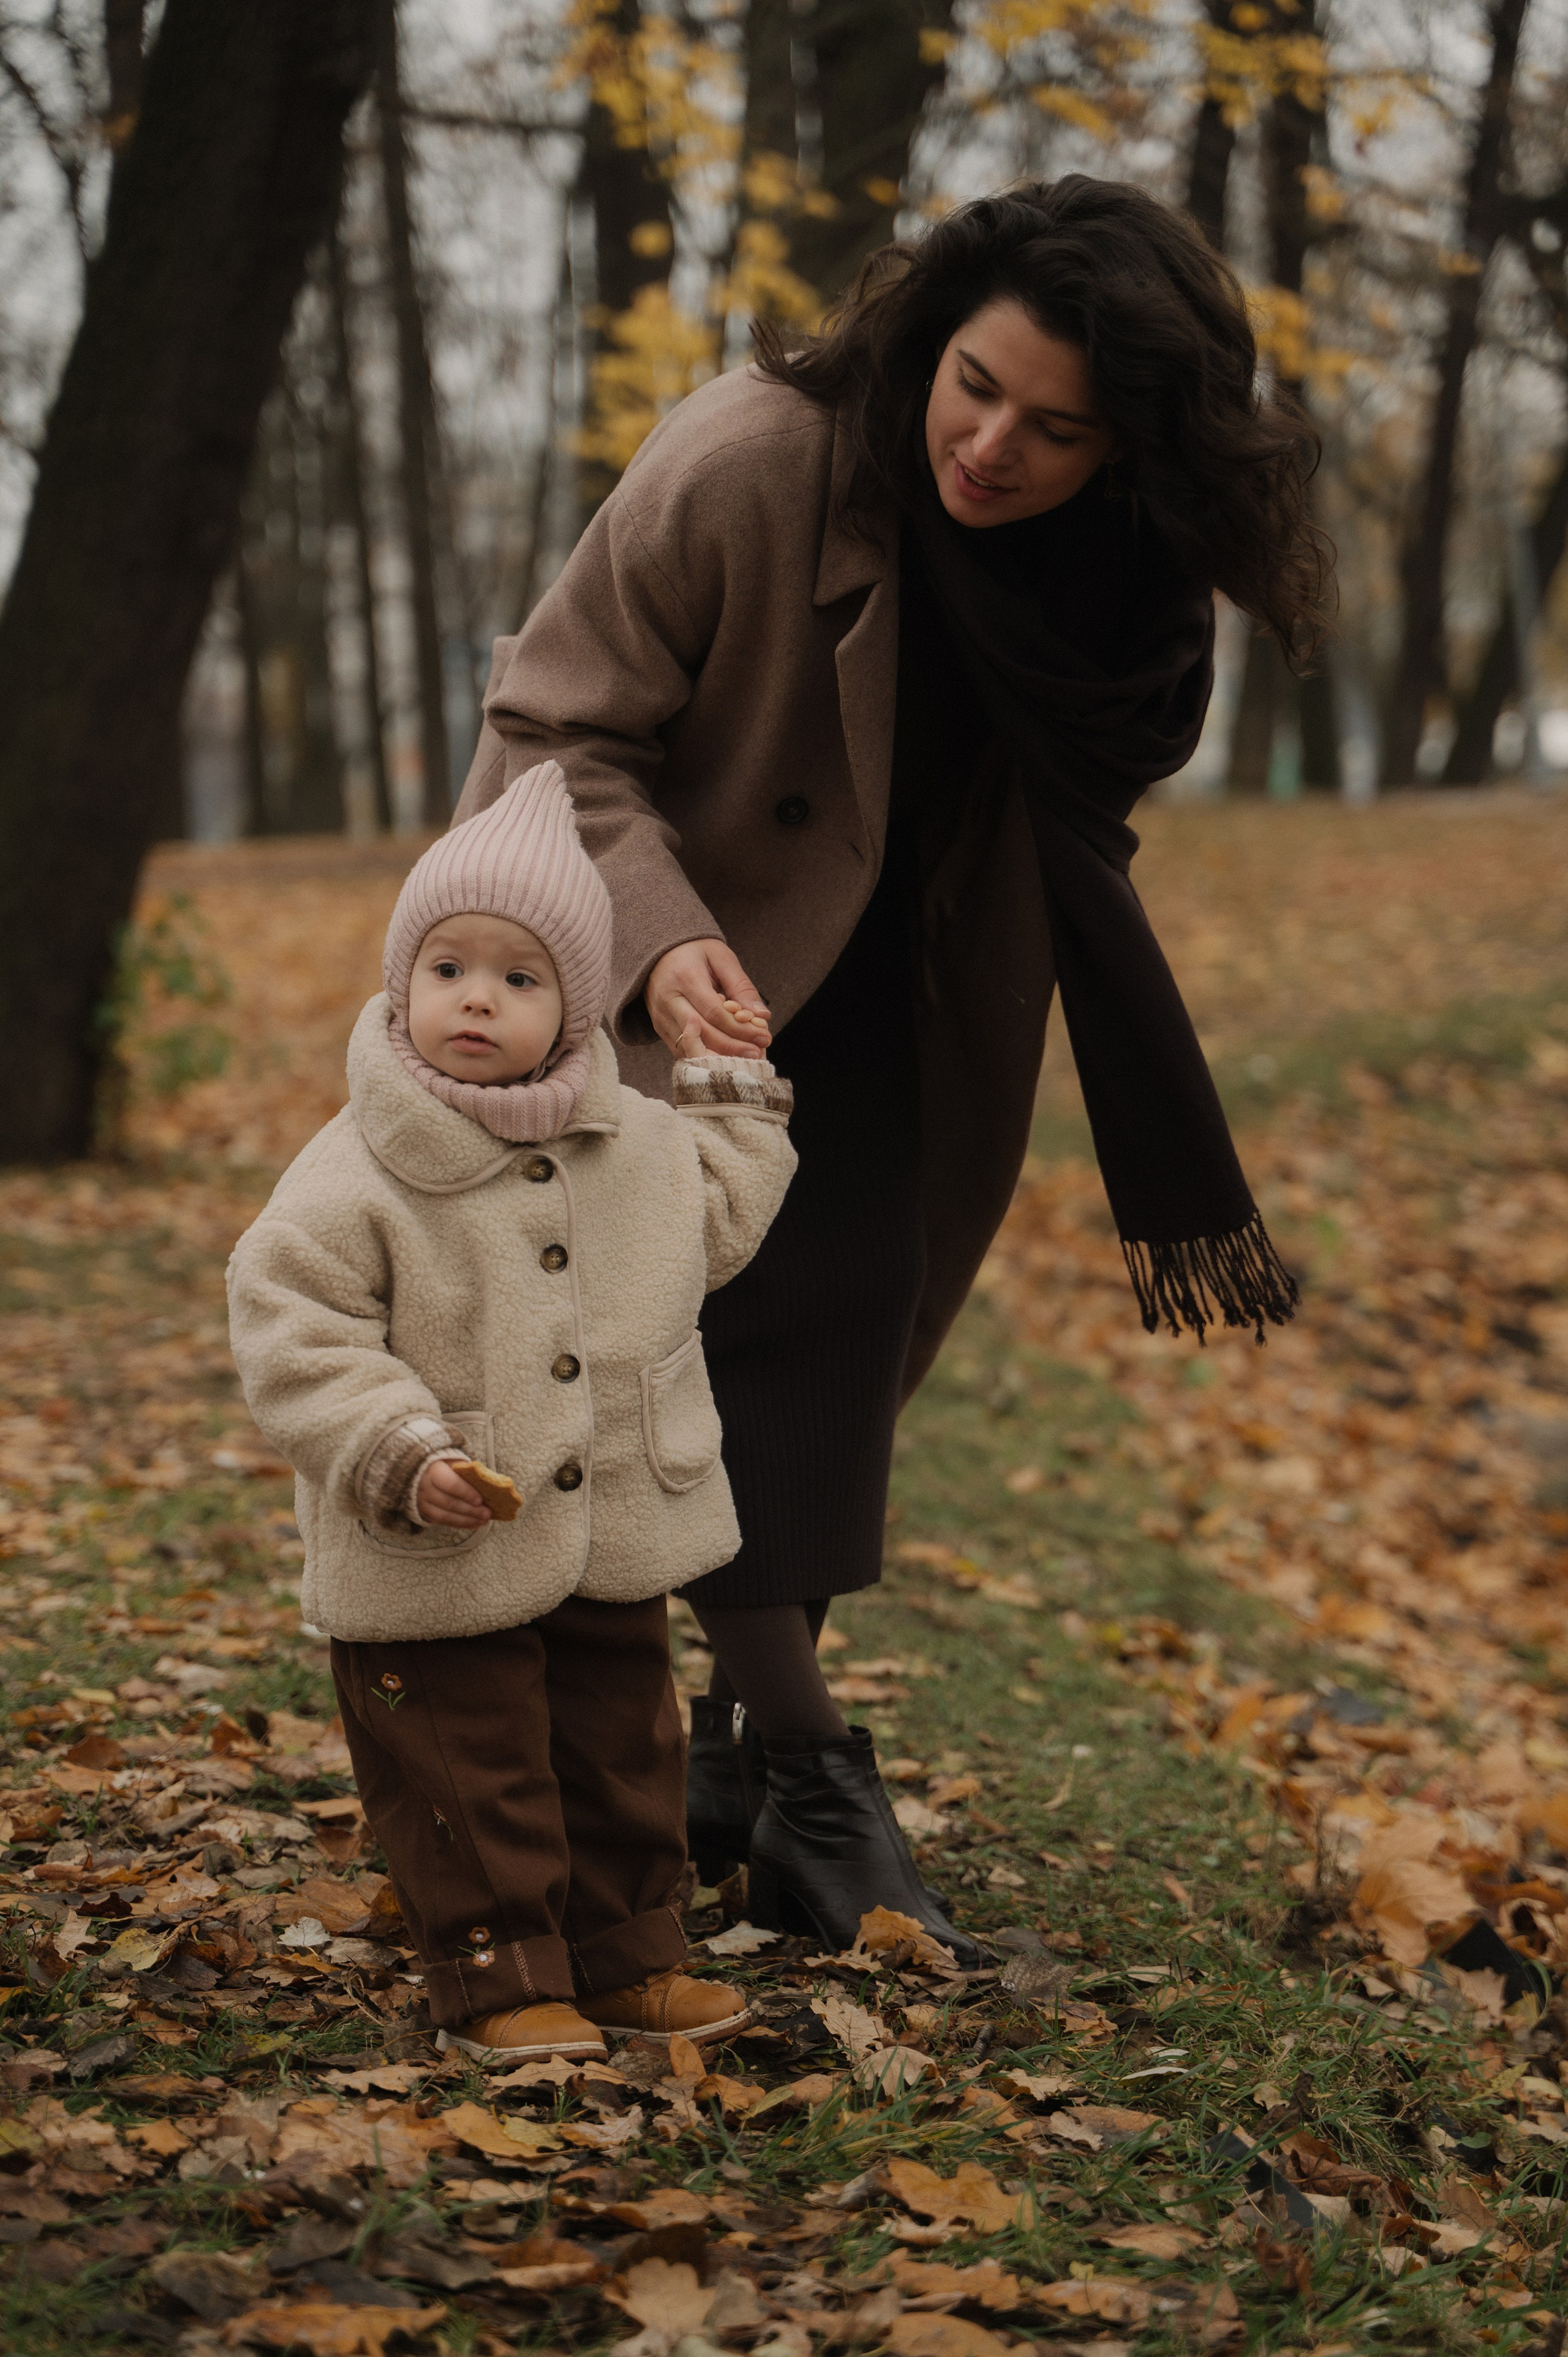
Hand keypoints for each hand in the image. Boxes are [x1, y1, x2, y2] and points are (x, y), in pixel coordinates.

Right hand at [416, 1460, 491, 1528]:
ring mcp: (422, 1503)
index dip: (466, 1493)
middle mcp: (425, 1488)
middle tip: (487, 1514)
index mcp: (434, 1471)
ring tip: (483, 1521)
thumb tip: (485, 1482)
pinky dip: (459, 1524)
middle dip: (470, 1510)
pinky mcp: (423, 1513)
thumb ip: (466, 1471)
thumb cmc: (444, 1467)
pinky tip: (474, 1524)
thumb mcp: (454, 1463)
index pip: (451, 1484)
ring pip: (445, 1516)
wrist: (422, 1474)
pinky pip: (442, 1522)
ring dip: (466, 1520)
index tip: (480, 1500)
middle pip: (449, 1503)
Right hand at [646, 940, 771, 1060]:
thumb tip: (762, 1016)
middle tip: (757, 1053)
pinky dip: (704, 1056)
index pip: (715, 1013)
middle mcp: (668, 1000)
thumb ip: (741, 986)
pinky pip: (682, 1050)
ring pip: (691, 1047)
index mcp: (685, 977)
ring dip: (719, 1056)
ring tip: (744, 1058)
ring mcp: (661, 1016)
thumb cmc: (695, 951)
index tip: (764, 1037)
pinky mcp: (659, 1027)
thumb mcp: (721, 958)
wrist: (659, 952)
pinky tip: (725, 1056)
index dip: (740, 1029)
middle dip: (733, 1047)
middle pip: (703, 1034)